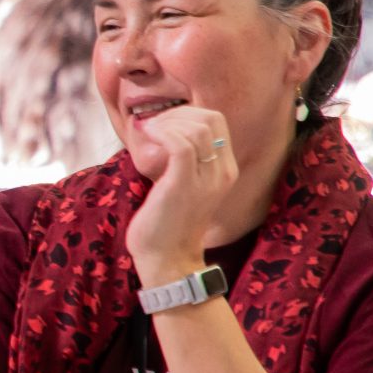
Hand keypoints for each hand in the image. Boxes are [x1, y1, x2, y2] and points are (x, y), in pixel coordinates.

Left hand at [124, 103, 235, 283]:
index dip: (187, 113)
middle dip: (177, 113)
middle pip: (211, 118)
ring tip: (147, 132)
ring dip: (167, 122)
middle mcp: (222, 172)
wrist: (167, 260)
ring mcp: (206, 179)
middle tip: (153, 125)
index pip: (216, 121)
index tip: (162, 123)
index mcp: (225, 170)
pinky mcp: (185, 185)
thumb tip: (162, 133)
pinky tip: (147, 138)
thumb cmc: (166, 224)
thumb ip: (183, 162)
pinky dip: (161, 133)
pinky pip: (180, 145)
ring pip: (197, 128)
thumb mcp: (182, 187)